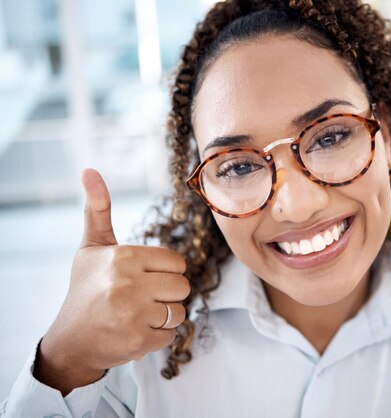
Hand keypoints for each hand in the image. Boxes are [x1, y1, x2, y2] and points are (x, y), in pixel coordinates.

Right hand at [35, 168, 189, 394]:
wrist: (71, 339)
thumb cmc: (86, 288)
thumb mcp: (91, 247)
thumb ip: (98, 210)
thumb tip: (89, 170)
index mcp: (124, 257)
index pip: (177, 262)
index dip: (164, 272)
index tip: (143, 278)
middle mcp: (128, 283)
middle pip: (183, 286)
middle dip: (167, 294)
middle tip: (141, 298)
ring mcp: (133, 314)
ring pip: (179, 311)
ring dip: (163, 316)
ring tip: (138, 315)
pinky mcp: (138, 341)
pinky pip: (171, 335)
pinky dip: (157, 336)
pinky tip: (135, 331)